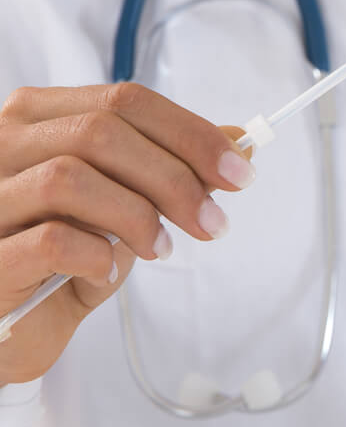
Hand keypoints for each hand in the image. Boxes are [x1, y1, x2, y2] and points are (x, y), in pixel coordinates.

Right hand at [0, 83, 253, 383]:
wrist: (10, 325)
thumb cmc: (66, 259)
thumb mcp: (127, 205)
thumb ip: (173, 167)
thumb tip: (239, 141)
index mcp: (40, 118)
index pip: (125, 102)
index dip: (191, 134)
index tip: (240, 172)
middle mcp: (2, 145)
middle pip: (101, 132)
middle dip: (175, 177)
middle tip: (212, 222)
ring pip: (69, 178)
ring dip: (137, 215)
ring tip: (162, 249)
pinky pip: (50, 239)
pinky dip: (96, 254)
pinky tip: (107, 271)